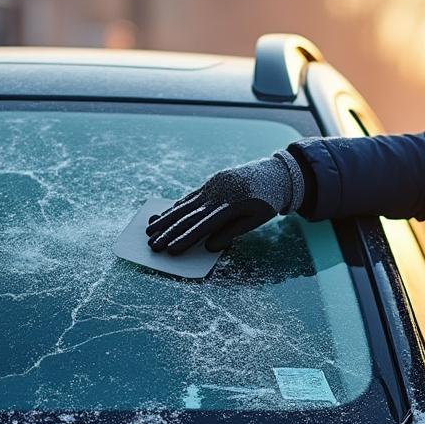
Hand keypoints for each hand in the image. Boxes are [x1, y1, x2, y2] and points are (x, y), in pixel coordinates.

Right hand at [146, 149, 305, 253]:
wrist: (275, 173)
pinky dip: (176, 207)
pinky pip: (190, 197)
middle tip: (152, 245)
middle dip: (169, 232)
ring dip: (166, 220)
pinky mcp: (211, 182)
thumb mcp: (256, 219)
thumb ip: (232, 231)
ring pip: (185, 205)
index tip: (171, 250)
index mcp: (231, 205)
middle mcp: (217, 194)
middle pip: (189, 216)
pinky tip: (164, 216)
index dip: (186, 239)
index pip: (203, 226)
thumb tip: (209, 247)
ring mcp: (212, 186)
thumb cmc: (268, 200)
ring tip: (149, 231)